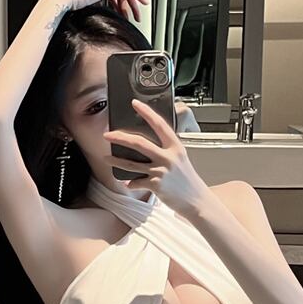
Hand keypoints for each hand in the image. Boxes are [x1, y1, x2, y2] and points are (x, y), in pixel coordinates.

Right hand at [46, 0, 147, 20]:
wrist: (64, 0)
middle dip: (128, 6)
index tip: (123, 15)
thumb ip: (92, 14)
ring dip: (133, 4)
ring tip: (137, 16)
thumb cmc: (69, 9)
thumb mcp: (84, 12)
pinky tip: (144, 2)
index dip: (119, 5)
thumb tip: (94, 28)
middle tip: (134, 17)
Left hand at [103, 98, 209, 218]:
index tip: (135, 103)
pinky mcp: (156, 186)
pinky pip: (137, 182)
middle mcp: (168, 157)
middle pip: (139, 143)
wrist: (196, 200)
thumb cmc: (187, 180)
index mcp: (175, 147)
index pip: (159, 124)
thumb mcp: (180, 159)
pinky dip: (130, 183)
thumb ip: (166, 150)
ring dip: (116, 161)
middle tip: (107, 134)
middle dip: (120, 137)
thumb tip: (146, 146)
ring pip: (132, 164)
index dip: (146, 112)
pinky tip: (127, 183)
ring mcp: (161, 171)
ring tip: (106, 158)